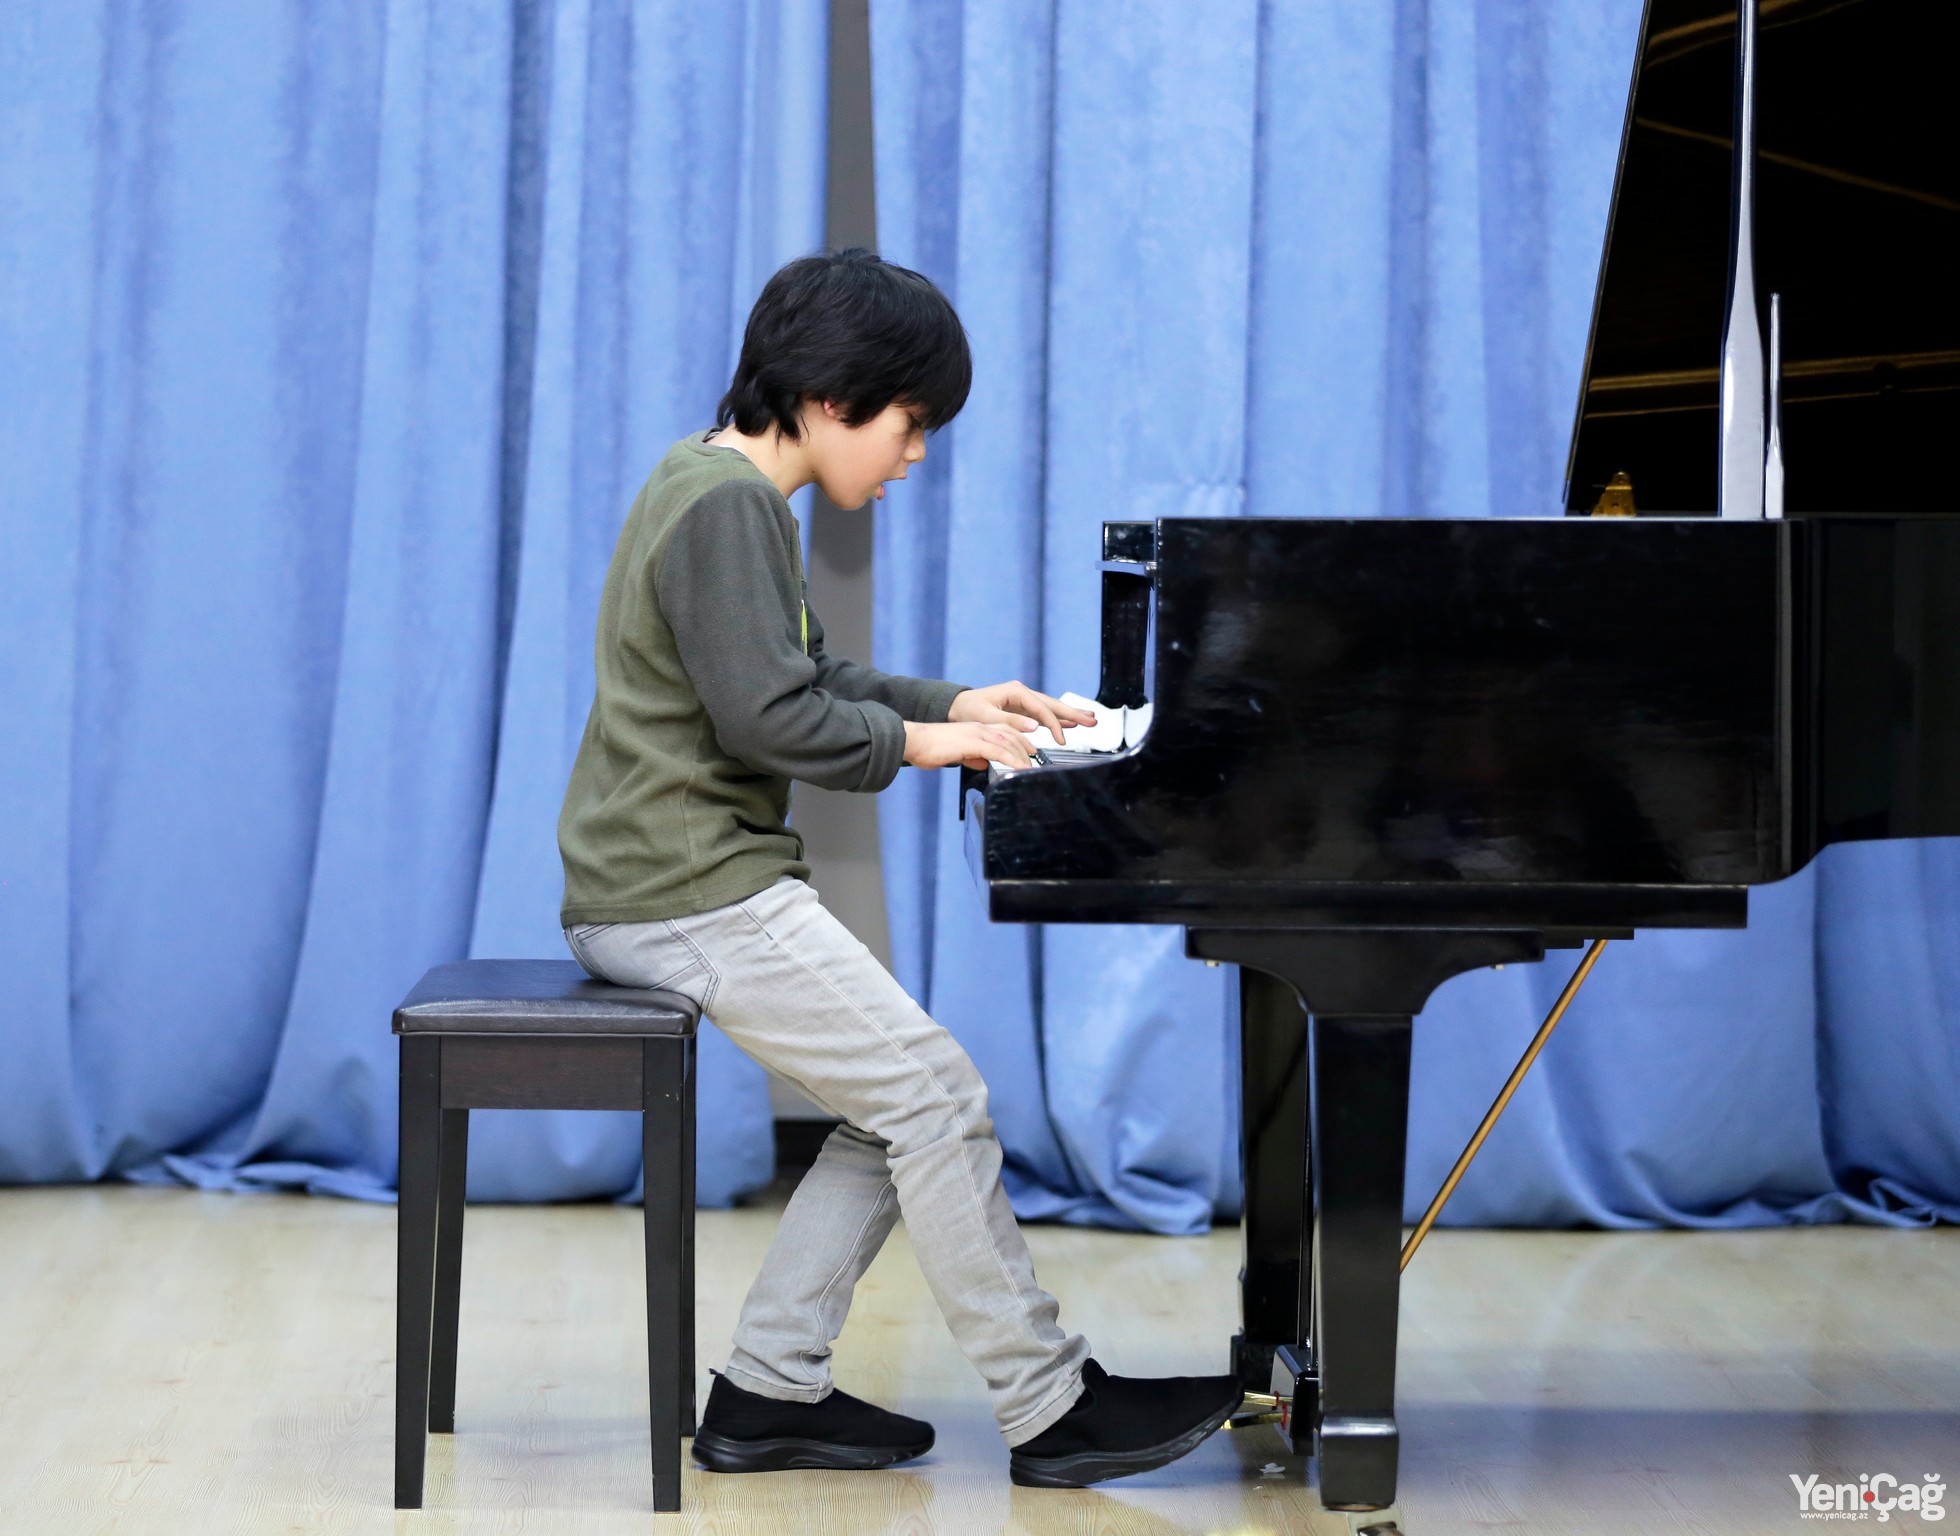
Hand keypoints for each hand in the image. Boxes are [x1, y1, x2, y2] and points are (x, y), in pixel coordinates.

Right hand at [902, 720, 1036, 770]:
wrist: (914, 741)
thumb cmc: (930, 747)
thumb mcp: (956, 752)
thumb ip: (971, 756)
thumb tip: (982, 763)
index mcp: (976, 728)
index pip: (1005, 730)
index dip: (1020, 740)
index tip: (1030, 752)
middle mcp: (979, 727)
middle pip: (1011, 734)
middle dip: (1027, 747)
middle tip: (1036, 761)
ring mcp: (976, 733)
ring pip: (1008, 742)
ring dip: (1022, 755)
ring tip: (1030, 768)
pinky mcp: (972, 743)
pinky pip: (997, 751)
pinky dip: (1011, 760)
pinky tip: (1018, 768)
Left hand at [947, 681, 1097, 743]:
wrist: (956, 707)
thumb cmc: (967, 711)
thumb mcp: (986, 716)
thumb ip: (1010, 721)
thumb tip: (1034, 726)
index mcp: (1015, 692)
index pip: (1042, 708)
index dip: (1054, 724)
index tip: (1062, 740)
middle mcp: (1022, 693)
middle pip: (1052, 704)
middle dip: (1073, 713)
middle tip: (1092, 720)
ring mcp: (1023, 700)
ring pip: (1051, 708)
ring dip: (1070, 715)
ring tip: (1089, 719)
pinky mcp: (1022, 708)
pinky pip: (1044, 713)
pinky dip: (1057, 718)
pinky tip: (1071, 722)